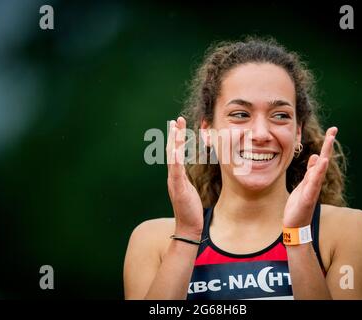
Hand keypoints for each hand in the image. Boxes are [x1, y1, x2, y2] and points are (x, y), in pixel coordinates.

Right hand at [166, 116, 203, 237]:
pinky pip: (176, 172)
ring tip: (175, 128)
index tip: (178, 125)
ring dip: (174, 142)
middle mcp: (173, 177)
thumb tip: (186, 172)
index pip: (175, 153)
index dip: (176, 139)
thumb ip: (186, 179)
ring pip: (172, 158)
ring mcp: (174, 182)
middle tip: (176, 120)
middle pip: (171, 151)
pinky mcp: (178, 188)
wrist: (188, 227)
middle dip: (174, 135)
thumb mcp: (189, 190)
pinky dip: (175, 159)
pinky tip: (177, 149)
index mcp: (176, 176)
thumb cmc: (190, 210)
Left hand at [283, 127, 337, 227]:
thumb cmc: (298, 206)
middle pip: (323, 160)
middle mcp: (315, 182)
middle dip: (328, 145)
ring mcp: (312, 190)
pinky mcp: (307, 198)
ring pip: (319, 170)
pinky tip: (320, 162)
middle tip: (334, 129)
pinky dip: (317, 172)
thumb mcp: (303, 186)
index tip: (332, 130)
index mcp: (312, 178)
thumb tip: (315, 156)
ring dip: (324, 155)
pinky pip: (313, 183)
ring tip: (329, 140)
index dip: (326, 145)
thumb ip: (310, 173)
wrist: (295, 226)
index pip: (320, 158)